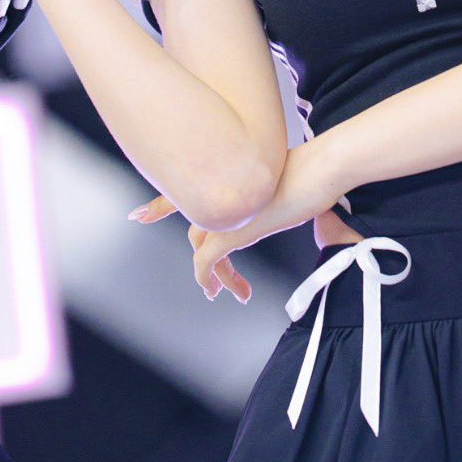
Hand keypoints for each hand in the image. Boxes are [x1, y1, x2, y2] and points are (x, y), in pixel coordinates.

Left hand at [128, 137, 342, 301]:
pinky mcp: (230, 230)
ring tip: (229, 294)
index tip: (139, 215)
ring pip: (202, 248)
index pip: (181, 192)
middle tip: (214, 287)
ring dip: (215, 276)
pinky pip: (206, 262)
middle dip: (205, 259)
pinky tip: (218, 291)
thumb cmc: (315, 174)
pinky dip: (208, 278)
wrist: (320, 167)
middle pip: (198, 229)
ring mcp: (221, 210)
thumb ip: (287, 204)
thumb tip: (322, 226)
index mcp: (228, 179)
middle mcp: (217, 191)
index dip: (160, 205)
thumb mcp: (293, 188)